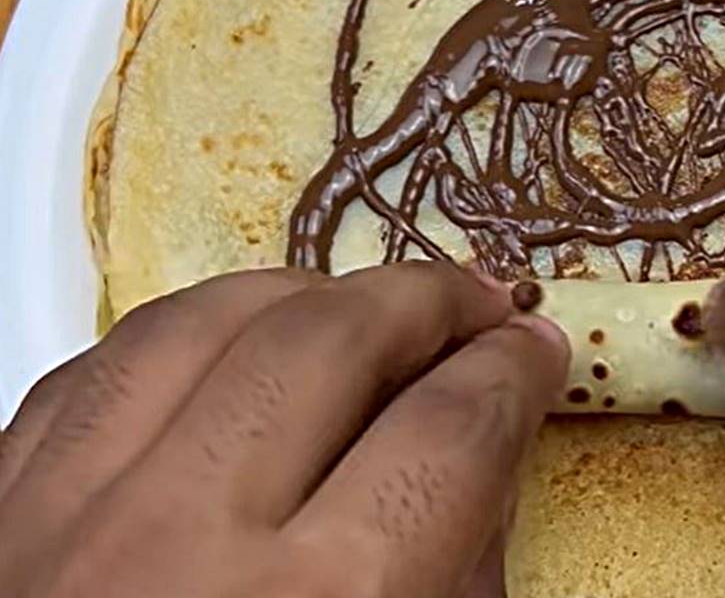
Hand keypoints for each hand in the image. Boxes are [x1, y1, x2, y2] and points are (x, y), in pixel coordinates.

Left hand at [0, 263, 567, 597]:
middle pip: (328, 346)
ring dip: (306, 293)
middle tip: (473, 300)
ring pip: (198, 323)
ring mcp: (55, 527)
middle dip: (426, 300)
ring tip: (365, 303)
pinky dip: (186, 336)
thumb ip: (460, 578)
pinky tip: (237, 346)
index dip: (509, 372)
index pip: (447, 434)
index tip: (532, 348)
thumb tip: (485, 450)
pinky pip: (97, 371)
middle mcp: (177, 555)